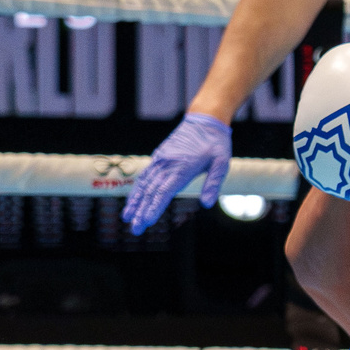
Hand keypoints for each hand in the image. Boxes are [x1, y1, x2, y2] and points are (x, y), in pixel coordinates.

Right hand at [122, 112, 232, 234]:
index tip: (147, 221)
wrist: (204, 119)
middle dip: (141, 212)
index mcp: (182, 167)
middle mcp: (167, 164)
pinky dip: (137, 190)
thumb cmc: (215, 143)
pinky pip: (145, 176)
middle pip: (151, 192)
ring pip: (144, 184)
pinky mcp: (159, 157)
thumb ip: (213, 184)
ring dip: (135, 202)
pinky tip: (132, 201)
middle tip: (135, 230)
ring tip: (127, 218)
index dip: (155, 207)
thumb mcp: (221, 162)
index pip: (165, 192)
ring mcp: (161, 160)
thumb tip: (206, 204)